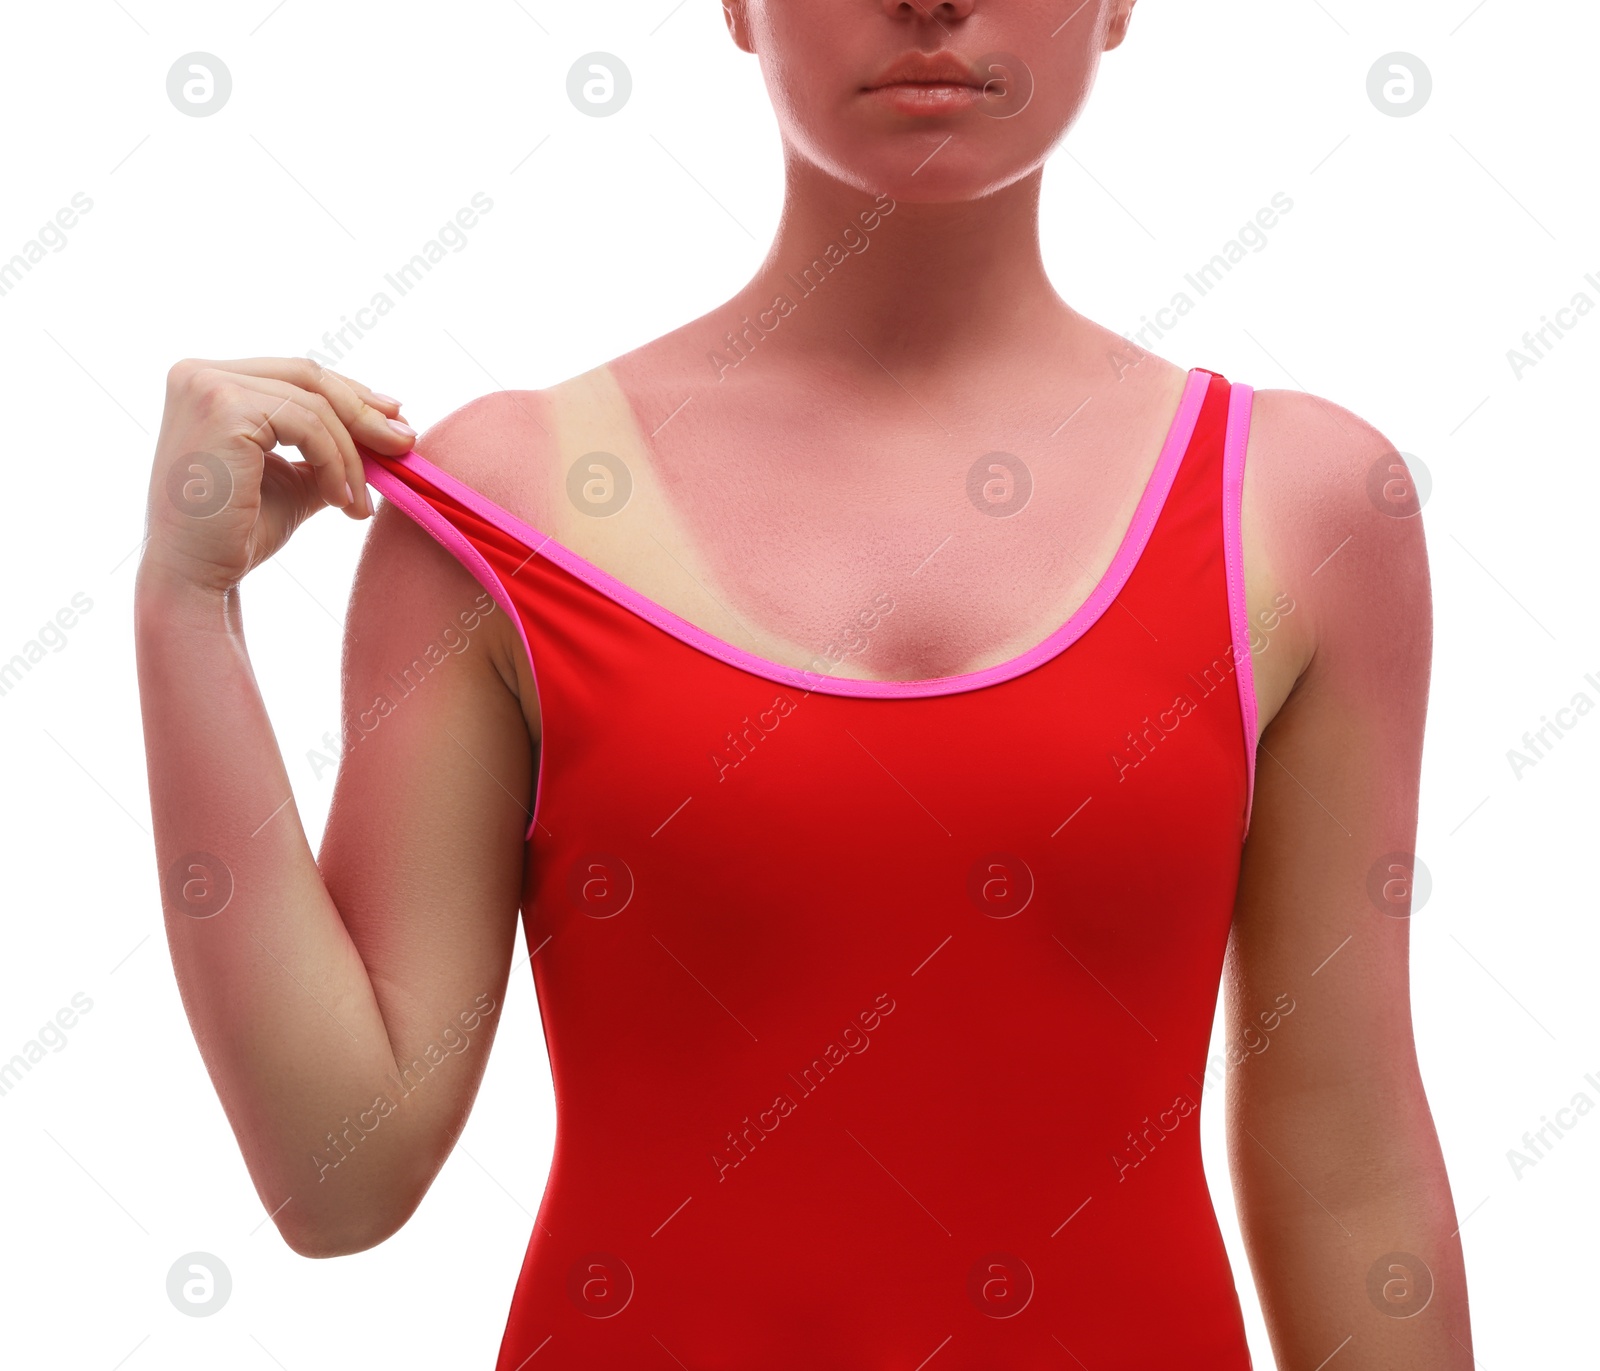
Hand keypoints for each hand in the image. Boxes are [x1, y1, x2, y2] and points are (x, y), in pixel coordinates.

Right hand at [140, 357, 415, 594]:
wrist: (196, 577)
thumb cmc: (237, 534)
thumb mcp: (292, 479)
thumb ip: (325, 450)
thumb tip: (387, 432)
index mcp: (208, 383)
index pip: (295, 375)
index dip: (350, 393)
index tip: (394, 418)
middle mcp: (199, 374)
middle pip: (308, 376)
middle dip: (364, 412)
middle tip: (405, 445)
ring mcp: (207, 386)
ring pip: (315, 404)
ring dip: (351, 455)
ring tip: (360, 504)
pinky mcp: (223, 407)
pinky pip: (308, 425)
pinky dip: (335, 463)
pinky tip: (342, 502)